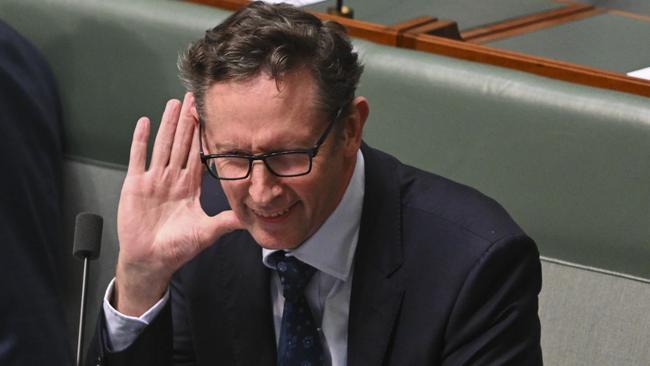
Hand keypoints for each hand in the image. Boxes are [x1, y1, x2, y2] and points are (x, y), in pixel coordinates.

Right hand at [114, 93, 242, 315]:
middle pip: (181, 144)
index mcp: (189, 187)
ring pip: (163, 145)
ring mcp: (153, 180)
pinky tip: (144, 122)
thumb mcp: (206, 232)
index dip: (204, 136)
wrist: (150, 260)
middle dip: (188, 122)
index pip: (198, 155)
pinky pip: (138, 158)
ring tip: (174, 103)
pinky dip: (140, 141)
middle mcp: (172, 179)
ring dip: (168, 124)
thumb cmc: (177, 248)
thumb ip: (227, 221)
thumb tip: (252, 216)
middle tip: (194, 98)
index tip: (210, 117)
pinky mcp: (135, 185)